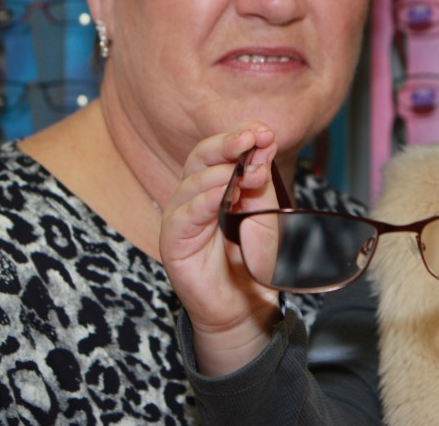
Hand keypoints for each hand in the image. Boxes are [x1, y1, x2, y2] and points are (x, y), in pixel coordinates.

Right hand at [159, 121, 279, 375]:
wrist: (245, 307)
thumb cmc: (251, 259)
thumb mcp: (264, 212)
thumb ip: (260, 180)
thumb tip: (264, 143)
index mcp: (212, 184)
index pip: (219, 151)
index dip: (239, 137)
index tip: (264, 132)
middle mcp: (192, 196)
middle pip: (200, 158)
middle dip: (226, 144)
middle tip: (251, 137)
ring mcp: (180, 219)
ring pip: (191, 183)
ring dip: (220, 171)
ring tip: (244, 168)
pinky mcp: (174, 244)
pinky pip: (183, 217)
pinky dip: (203, 202)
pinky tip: (221, 194)